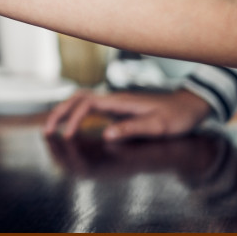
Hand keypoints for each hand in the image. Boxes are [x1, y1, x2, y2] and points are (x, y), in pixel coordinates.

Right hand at [43, 89, 212, 140]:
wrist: (190, 105)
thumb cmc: (177, 117)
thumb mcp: (159, 126)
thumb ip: (132, 128)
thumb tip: (106, 135)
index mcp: (120, 101)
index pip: (86, 104)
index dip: (73, 119)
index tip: (67, 136)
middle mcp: (113, 99)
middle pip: (76, 99)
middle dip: (59, 113)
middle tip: (46, 132)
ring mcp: (113, 103)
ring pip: (80, 101)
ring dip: (64, 112)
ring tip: (52, 128)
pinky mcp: (116, 109)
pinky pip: (88, 108)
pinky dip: (74, 115)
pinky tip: (71, 126)